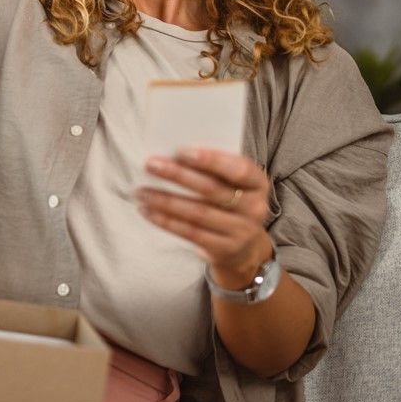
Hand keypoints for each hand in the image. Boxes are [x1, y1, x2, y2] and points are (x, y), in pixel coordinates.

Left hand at [137, 148, 273, 288]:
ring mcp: (240, 231)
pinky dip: (166, 221)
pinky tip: (148, 212)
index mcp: (258, 183)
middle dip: (178, 176)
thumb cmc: (232, 203)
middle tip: (151, 164)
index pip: (238, 169)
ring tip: (142, 192)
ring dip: (166, 201)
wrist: (245, 248)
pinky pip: (190, 233)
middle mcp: (254, 208)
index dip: (210, 160)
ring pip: (198, 213)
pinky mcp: (223, 249)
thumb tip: (172, 154)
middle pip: (212, 190)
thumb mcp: (234, 185)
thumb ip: (215, 170)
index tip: (181, 152)